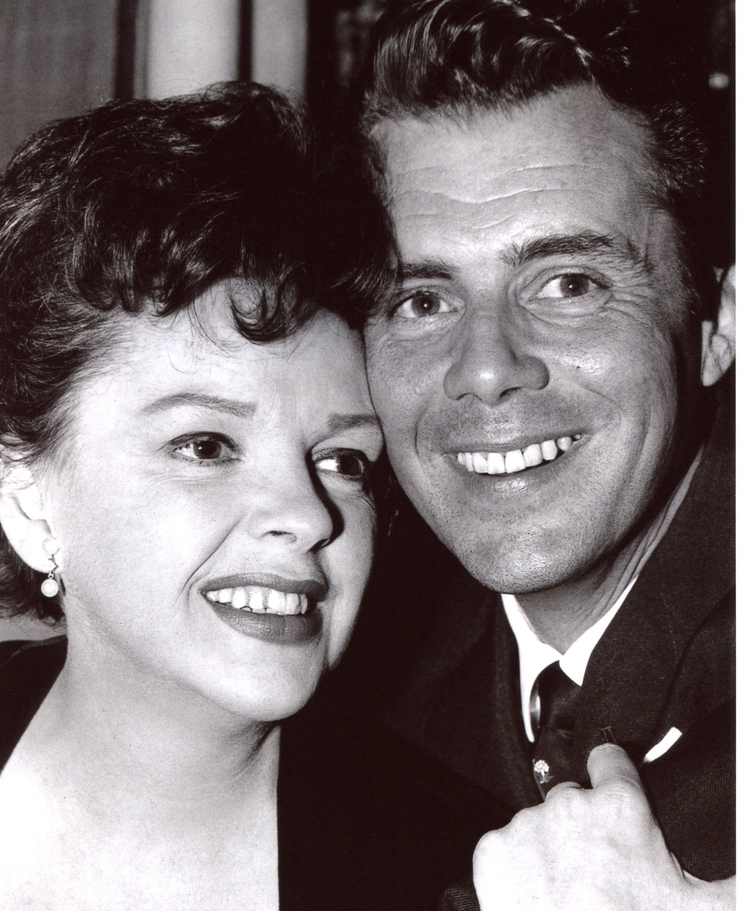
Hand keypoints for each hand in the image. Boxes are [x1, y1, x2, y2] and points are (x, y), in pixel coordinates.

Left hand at [472, 743, 734, 910]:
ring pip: (539, 824)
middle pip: (573, 797)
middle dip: (586, 826)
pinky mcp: (492, 853)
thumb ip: (735, 881)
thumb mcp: (709, 908)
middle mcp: (568, 806)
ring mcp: (526, 827)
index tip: (616, 792)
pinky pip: (507, 847)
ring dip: (552, 848)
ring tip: (572, 896)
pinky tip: (541, 900)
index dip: (615, 777)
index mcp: (620, 809)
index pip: (610, 758)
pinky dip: (519, 867)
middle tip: (601, 874)